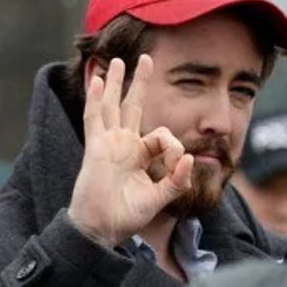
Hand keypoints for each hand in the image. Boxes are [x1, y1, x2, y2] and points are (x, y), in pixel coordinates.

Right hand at [68, 56, 194, 246]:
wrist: (103, 228)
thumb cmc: (128, 214)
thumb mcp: (160, 197)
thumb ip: (177, 180)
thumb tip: (191, 160)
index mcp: (140, 154)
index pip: (163, 136)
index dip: (175, 146)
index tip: (176, 165)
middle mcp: (123, 144)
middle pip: (132, 106)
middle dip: (140, 83)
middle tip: (147, 59)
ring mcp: (108, 143)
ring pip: (112, 105)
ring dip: (116, 83)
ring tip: (117, 60)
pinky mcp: (96, 147)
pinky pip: (95, 118)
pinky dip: (96, 99)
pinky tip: (99, 80)